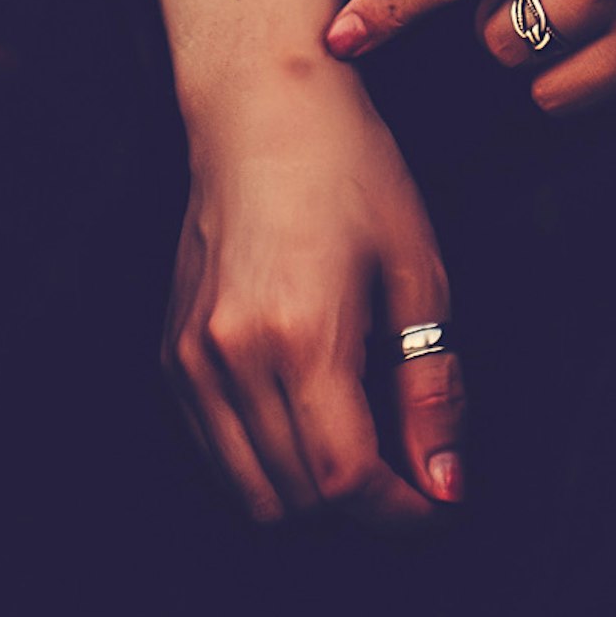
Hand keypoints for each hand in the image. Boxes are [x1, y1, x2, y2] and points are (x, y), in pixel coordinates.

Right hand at [162, 57, 464, 527]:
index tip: (438, 499)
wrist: (259, 105)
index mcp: (300, 336)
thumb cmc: (350, 171)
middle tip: (408, 470)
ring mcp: (190, 359)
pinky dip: (265, 466)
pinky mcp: (170, 354)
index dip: (401, 511)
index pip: (345, 483)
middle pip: (296, 503)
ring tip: (361, 448)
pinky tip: (307, 421)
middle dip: (362, 508)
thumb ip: (431, 389)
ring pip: (250, 493)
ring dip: (311, 497)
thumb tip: (445, 487)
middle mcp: (231, 357)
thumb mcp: (418, 271)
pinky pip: (215, 454)